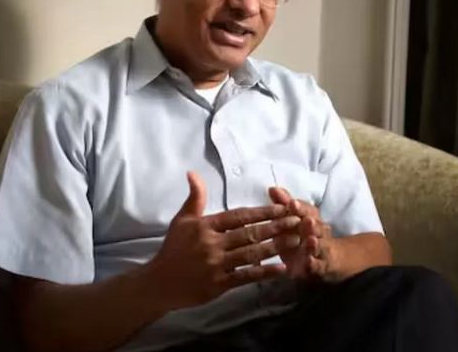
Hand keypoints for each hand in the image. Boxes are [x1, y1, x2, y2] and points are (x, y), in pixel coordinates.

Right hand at [146, 172, 300, 310]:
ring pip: (252, 254)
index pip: (239, 216)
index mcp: (206, 226)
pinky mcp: (219, 284)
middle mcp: (213, 244)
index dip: (262, 212)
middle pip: (250, 233)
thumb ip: (195, 198)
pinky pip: (246, 276)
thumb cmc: (173, 249)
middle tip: (297, 222)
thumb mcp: (182, 220)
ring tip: (295, 241)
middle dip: (276, 227)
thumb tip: (193, 173)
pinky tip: (281, 269)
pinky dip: (265, 272)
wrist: (159, 282)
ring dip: (276, 247)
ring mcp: (217, 265)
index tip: (282, 208)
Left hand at [268, 187, 337, 281]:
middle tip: (306, 220)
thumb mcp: (292, 220)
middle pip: (316, 227)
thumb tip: (272, 188)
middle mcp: (318, 232)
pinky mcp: (319, 268)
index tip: (291, 203)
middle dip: (310, 223)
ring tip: (310, 240)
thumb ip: (284, 204)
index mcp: (311, 218)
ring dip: (315, 243)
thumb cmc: (301, 236)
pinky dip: (314, 264)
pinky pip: (317, 266)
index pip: (307, 210)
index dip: (300, 208)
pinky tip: (308, 261)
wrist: (327, 260)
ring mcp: (320, 250)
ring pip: (319, 246)